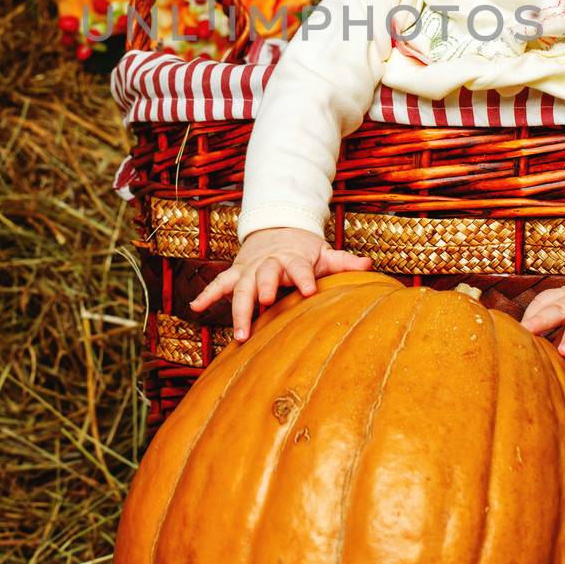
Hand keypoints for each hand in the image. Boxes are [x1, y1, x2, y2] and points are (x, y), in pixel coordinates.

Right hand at [187, 227, 372, 342]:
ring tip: (237, 332)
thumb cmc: (304, 251)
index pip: (299, 267)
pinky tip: (195, 309)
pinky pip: (219, 284)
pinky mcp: (236, 273)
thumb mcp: (324, 254)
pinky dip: (207, 295)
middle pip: (264, 276)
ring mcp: (249, 268)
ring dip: (236, 308)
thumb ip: (344, 262)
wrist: (277, 231)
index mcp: (293, 259)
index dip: (304, 278)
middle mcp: (268, 263)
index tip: (309, 291)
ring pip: (240, 287)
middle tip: (264, 306)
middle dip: (263, 290)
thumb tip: (369, 266)